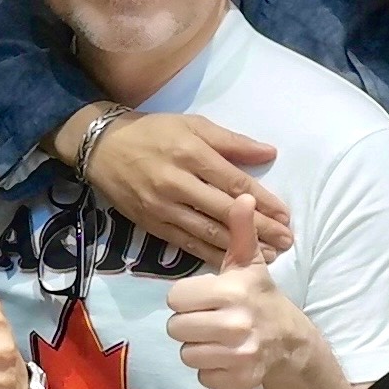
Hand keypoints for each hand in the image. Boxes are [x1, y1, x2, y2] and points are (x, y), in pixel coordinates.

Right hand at [83, 111, 292, 265]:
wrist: (102, 147)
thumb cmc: (153, 132)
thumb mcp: (193, 125)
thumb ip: (232, 142)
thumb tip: (269, 154)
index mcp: (192, 154)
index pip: (236, 184)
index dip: (263, 203)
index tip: (286, 216)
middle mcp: (178, 183)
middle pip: (226, 212)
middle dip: (259, 230)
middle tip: (286, 243)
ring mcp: (163, 207)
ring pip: (207, 232)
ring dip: (239, 248)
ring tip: (268, 258)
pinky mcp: (151, 224)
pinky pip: (184, 242)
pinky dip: (209, 254)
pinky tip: (229, 263)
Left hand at [163, 197, 312, 388]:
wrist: (289, 339)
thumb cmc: (258, 296)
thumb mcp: (248, 263)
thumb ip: (241, 231)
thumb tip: (244, 196)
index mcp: (230, 292)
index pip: (175, 298)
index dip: (186, 298)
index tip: (205, 298)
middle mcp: (234, 324)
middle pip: (175, 328)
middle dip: (189, 323)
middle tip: (209, 318)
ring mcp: (238, 354)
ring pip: (186, 354)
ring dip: (198, 347)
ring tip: (217, 337)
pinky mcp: (238, 379)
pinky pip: (202, 376)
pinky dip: (211, 370)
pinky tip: (226, 356)